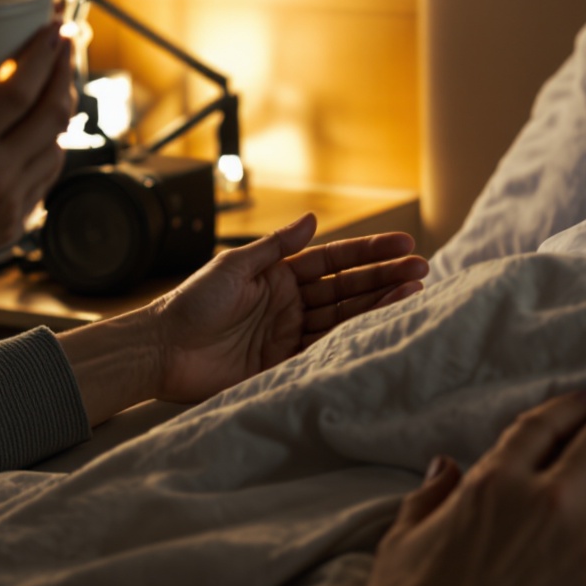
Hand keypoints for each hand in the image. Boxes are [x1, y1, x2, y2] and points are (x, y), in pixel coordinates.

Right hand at [0, 26, 72, 443]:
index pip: (20, 92)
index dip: (43, 54)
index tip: (53, 26)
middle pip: (52, 114)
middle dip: (64, 71)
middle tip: (62, 41)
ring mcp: (9, 206)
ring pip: (57, 146)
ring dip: (63, 108)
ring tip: (57, 79)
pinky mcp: (12, 227)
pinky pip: (47, 177)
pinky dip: (52, 146)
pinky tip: (44, 131)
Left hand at [152, 214, 427, 405]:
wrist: (163, 350)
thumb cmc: (190, 303)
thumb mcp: (233, 266)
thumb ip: (276, 247)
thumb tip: (313, 220)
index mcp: (280, 276)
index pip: (334, 260)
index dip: (369, 252)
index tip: (404, 243)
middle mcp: (291, 304)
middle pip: (347, 288)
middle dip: (385, 278)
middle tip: (422, 270)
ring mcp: (290, 335)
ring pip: (344, 318)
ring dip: (378, 306)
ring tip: (414, 294)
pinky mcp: (284, 365)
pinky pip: (326, 350)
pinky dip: (354, 339)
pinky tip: (382, 328)